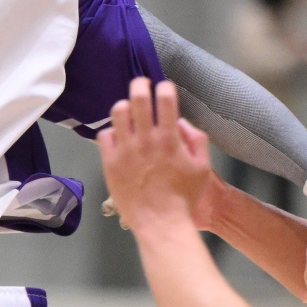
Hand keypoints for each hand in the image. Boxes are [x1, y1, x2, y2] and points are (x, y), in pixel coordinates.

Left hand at [96, 77, 212, 233]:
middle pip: (139, 98)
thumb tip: (182, 122)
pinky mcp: (110, 163)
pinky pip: (105, 135)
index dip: (165, 87)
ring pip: (118, 112)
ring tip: (127, 110)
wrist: (160, 223)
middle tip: (142, 84)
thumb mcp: (202, 167)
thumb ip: (196, 139)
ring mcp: (126, 151)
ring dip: (124, 106)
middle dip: (141, 84)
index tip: (164, 87)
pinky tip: (118, 136)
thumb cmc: (184, 198)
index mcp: (169, 139)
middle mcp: (146, 140)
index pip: (165, 99)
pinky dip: (111, 131)